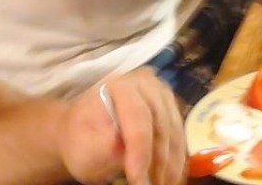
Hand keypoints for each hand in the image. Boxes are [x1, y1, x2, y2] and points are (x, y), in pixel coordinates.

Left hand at [58, 71, 185, 184]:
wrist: (87, 131)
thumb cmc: (82, 139)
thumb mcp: (82, 145)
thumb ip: (98, 143)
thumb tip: (115, 140)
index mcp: (121, 85)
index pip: (137, 118)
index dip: (140, 150)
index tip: (137, 178)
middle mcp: (148, 85)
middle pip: (160, 126)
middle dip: (157, 162)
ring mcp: (163, 96)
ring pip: (174, 133)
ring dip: (170, 164)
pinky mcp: (172, 111)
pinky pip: (179, 138)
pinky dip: (175, 160)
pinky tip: (169, 178)